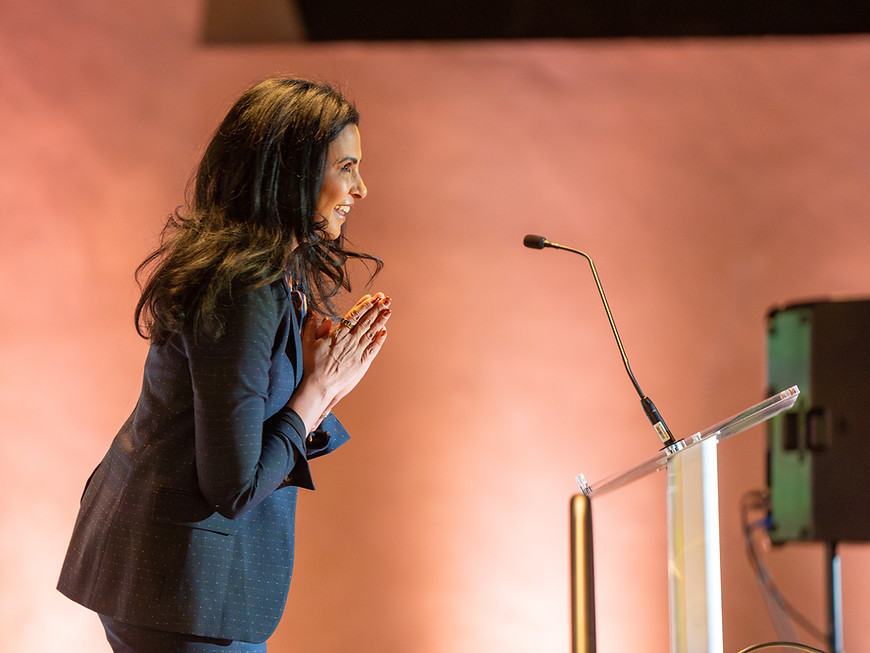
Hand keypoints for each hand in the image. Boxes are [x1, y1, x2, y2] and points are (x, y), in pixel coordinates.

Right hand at [288, 293, 390, 430]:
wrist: (318, 385)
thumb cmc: (311, 365)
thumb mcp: (307, 342)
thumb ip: (311, 326)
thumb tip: (313, 313)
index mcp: (338, 334)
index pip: (354, 315)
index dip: (364, 305)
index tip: (372, 297)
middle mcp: (350, 340)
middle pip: (366, 321)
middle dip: (377, 308)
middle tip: (386, 298)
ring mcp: (357, 352)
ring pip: (371, 332)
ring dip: (380, 320)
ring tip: (388, 309)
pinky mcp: (361, 363)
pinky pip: (372, 349)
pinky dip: (379, 340)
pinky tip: (385, 332)